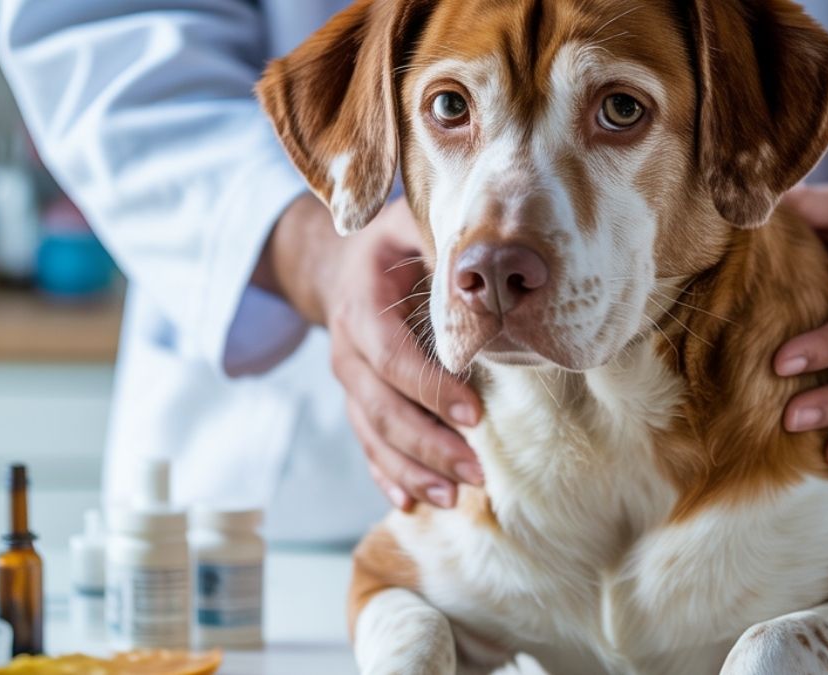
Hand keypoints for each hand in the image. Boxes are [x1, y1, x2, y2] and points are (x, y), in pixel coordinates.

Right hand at [256, 194, 483, 510]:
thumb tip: (487, 252)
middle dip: (428, 445)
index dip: (429, 389)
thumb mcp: (406, 225)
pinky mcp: (358, 403)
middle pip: (382, 409)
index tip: (473, 415)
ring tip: (454, 498)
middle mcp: (348, 352)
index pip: (392, 357)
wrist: (340, 267)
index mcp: (361, 310)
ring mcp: (350, 384)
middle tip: (475, 472)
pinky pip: (367, 446)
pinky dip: (387, 477)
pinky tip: (411, 504)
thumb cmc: (391, 245)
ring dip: (412, 471)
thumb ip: (436, 235)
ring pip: (374, 435)